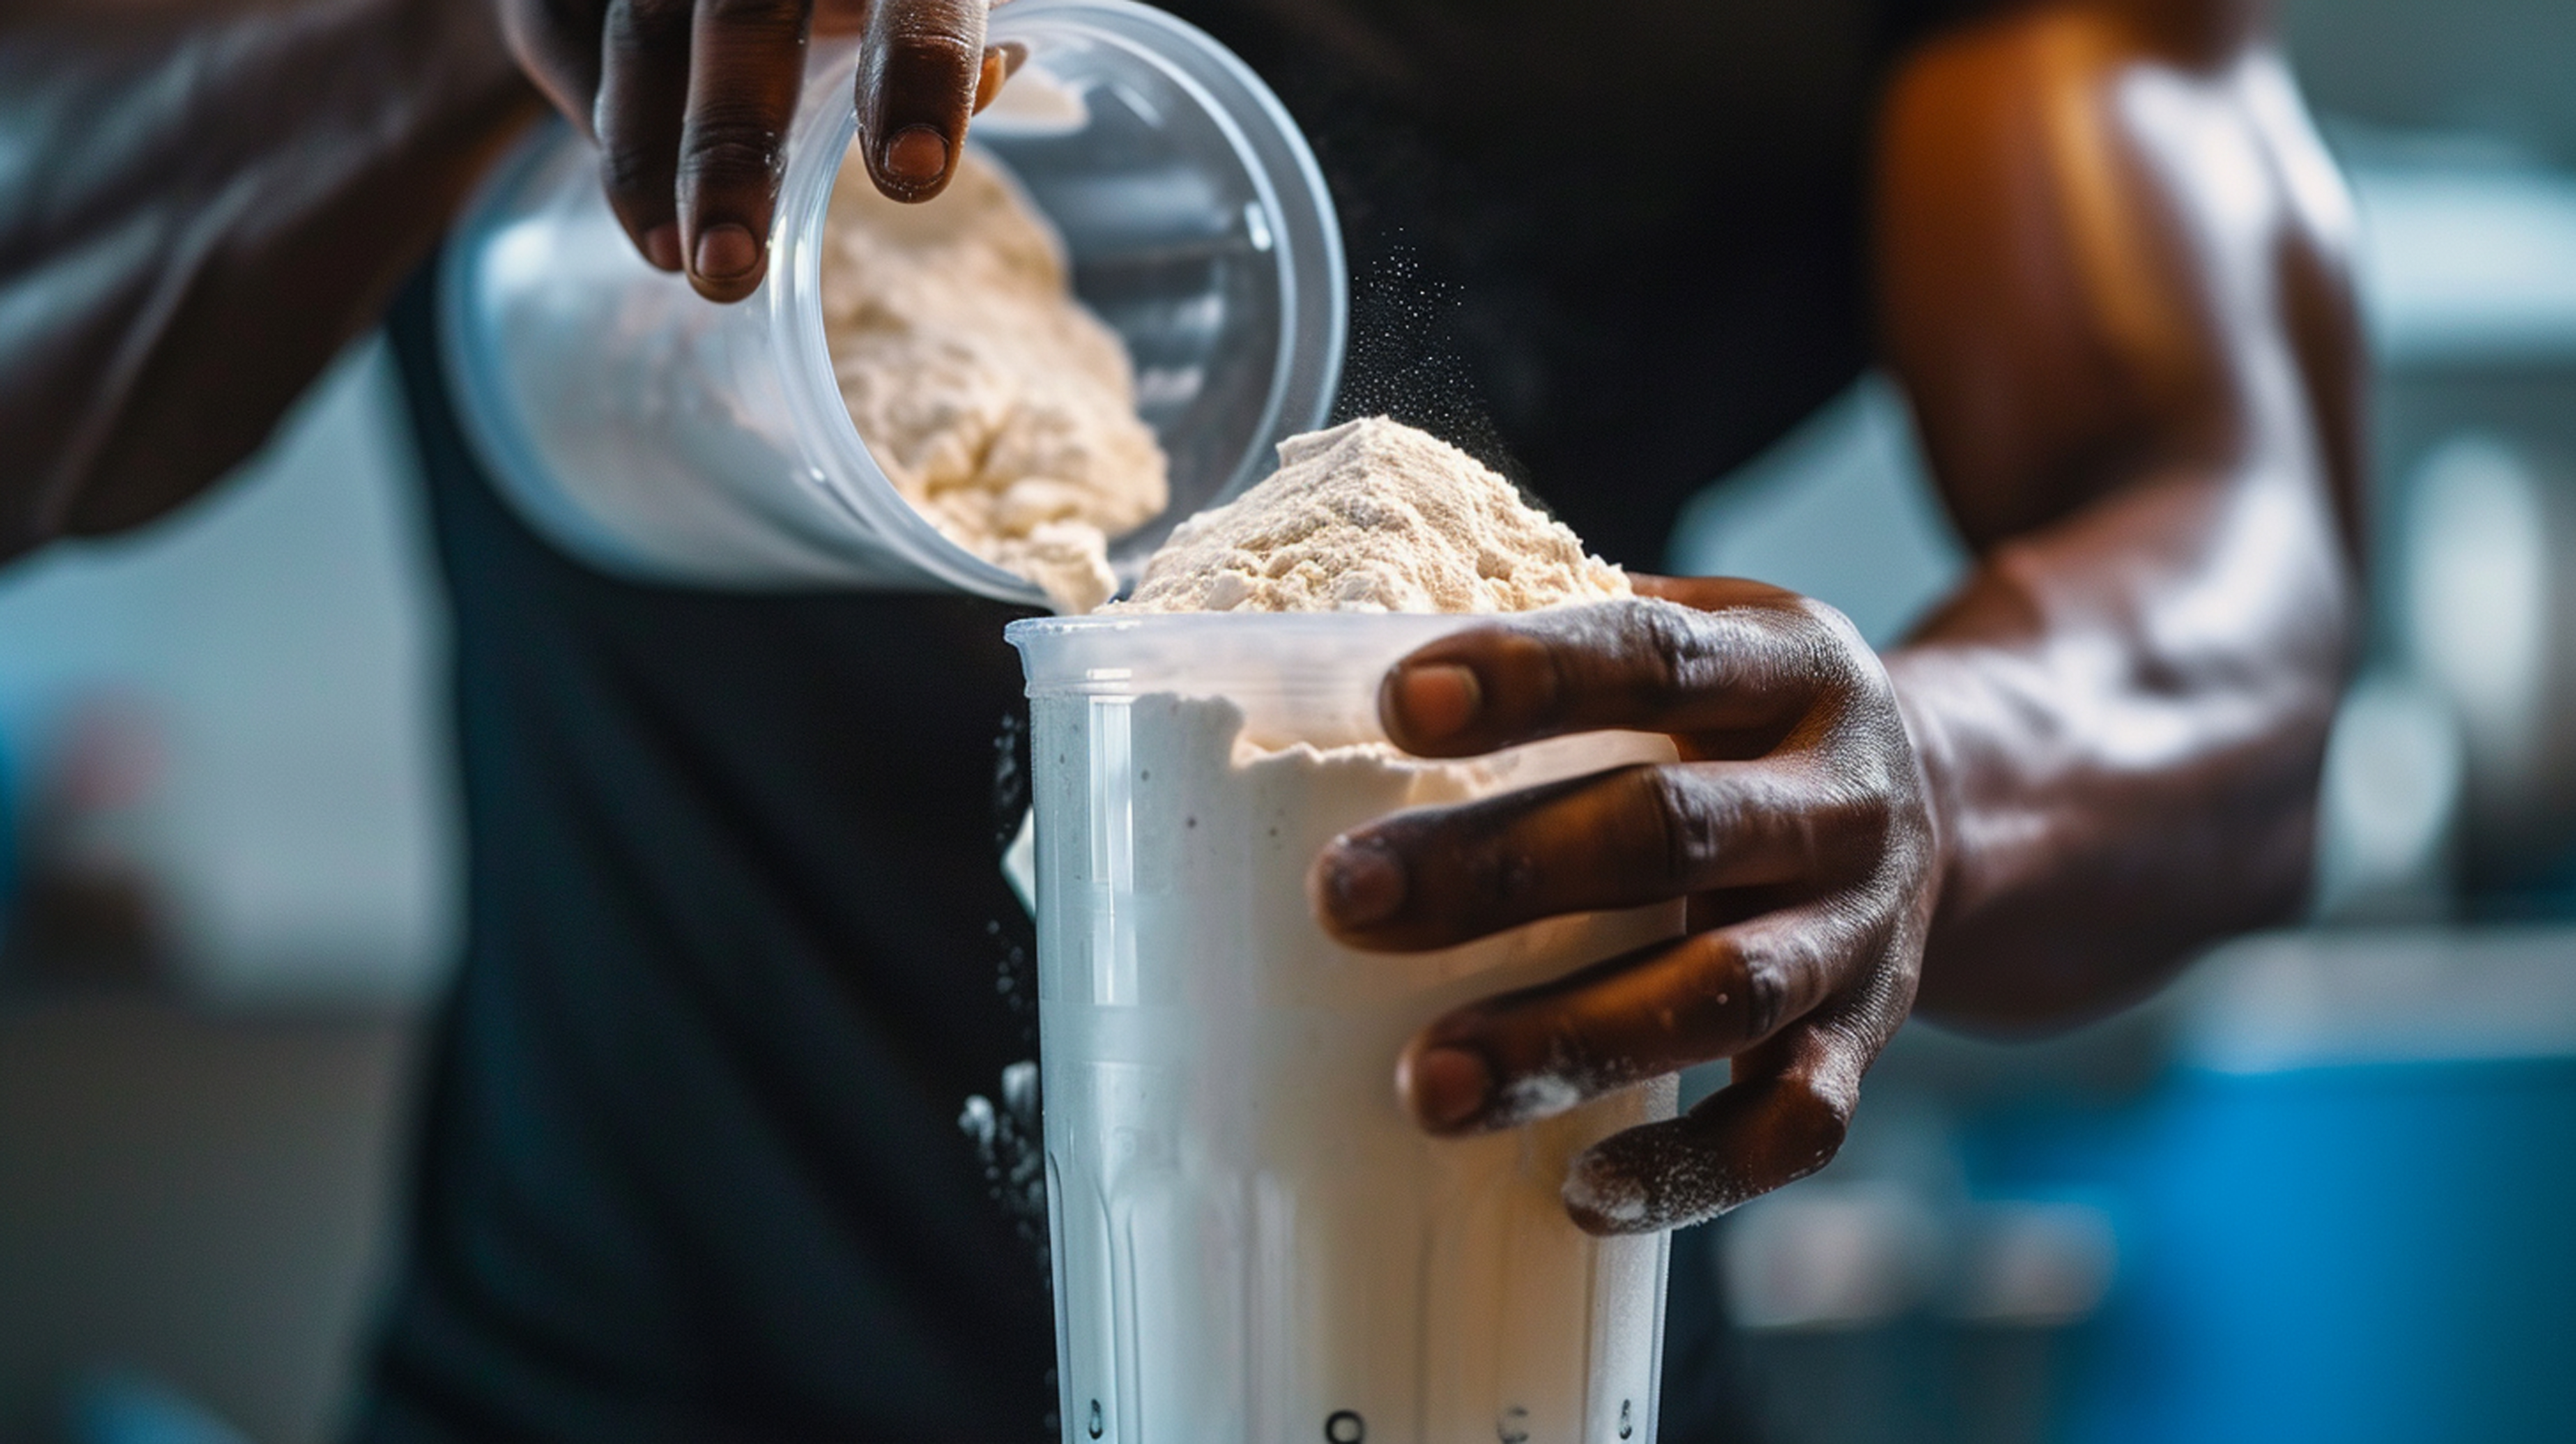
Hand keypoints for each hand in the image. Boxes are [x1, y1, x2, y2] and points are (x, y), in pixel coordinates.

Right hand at [499, 0, 1015, 300]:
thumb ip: (953, 30)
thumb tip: (993, 75)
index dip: (919, 68)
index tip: (913, 176)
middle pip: (743, 13)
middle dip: (730, 145)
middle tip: (729, 266)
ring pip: (640, 30)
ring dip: (646, 157)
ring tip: (675, 260)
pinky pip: (561, 29)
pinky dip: (594, 113)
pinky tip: (644, 214)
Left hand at [1307, 579, 1936, 1233]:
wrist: (1957, 804)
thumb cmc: (1747, 721)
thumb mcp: (1707, 635)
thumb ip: (1571, 637)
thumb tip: (1354, 653)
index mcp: (1789, 667)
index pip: (1656, 655)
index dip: (1533, 676)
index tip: (1397, 705)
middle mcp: (1839, 797)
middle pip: (1669, 830)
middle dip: (1499, 871)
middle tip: (1343, 901)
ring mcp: (1861, 930)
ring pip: (1722, 989)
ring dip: (1570, 1040)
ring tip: (1429, 1085)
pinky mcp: (1865, 1041)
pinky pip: (1791, 1124)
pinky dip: (1690, 1169)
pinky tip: (1577, 1189)